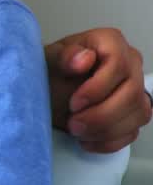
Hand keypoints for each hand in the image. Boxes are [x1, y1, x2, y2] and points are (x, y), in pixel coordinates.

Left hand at [45, 28, 150, 152]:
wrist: (47, 89)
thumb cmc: (50, 71)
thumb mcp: (48, 60)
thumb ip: (64, 56)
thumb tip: (84, 58)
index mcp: (111, 43)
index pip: (119, 65)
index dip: (98, 88)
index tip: (74, 103)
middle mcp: (130, 64)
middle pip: (132, 94)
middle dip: (101, 115)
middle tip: (74, 124)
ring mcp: (135, 89)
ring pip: (138, 115)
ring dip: (105, 130)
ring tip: (76, 132)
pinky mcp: (133, 113)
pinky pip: (132, 132)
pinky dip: (109, 141)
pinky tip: (86, 140)